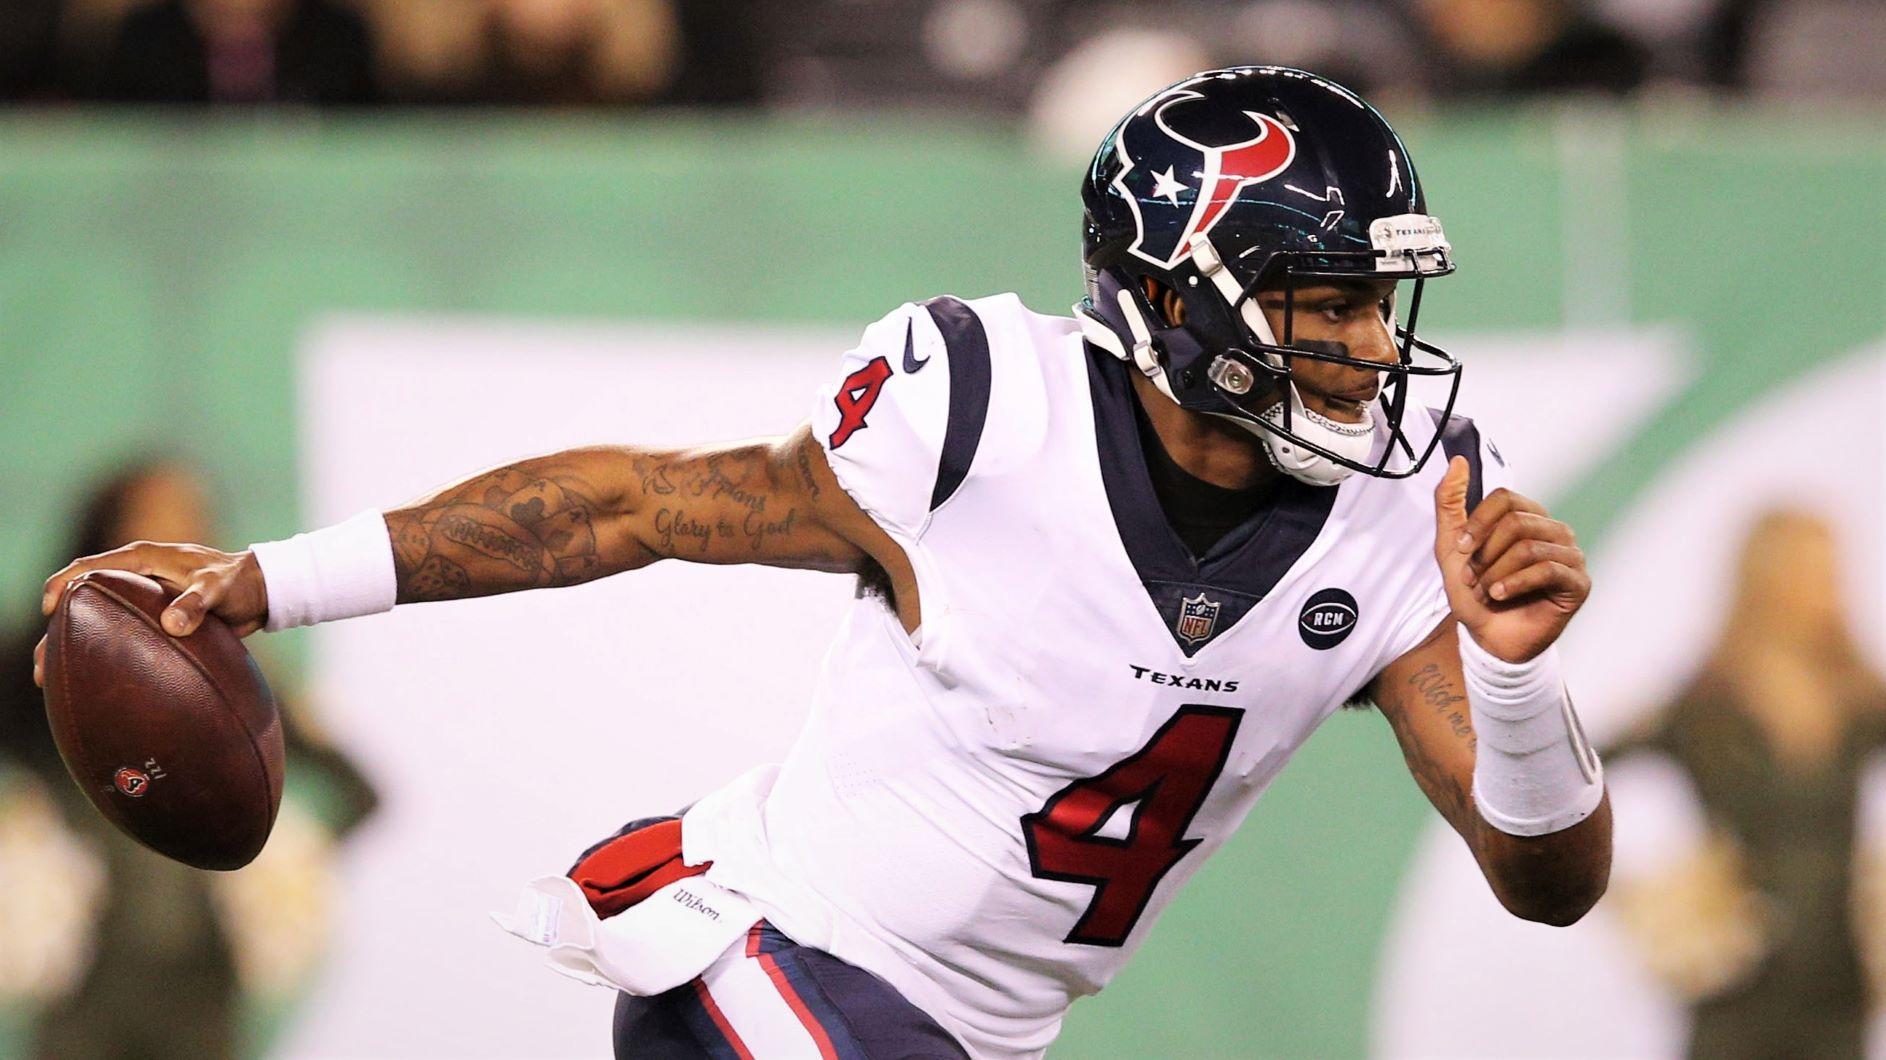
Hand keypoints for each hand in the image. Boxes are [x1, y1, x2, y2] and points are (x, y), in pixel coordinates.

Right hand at [34, 543, 268, 686]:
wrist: (261, 591)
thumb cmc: (239, 582)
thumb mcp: (219, 589)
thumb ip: (197, 603)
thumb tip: (173, 625)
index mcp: (145, 559)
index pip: (90, 566)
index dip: (64, 584)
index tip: (49, 609)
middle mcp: (138, 575)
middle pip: (84, 598)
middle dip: (57, 629)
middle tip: (42, 664)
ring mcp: (144, 596)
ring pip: (97, 618)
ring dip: (75, 645)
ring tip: (53, 680)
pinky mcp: (154, 615)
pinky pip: (121, 632)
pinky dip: (105, 652)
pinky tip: (96, 680)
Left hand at [1432, 457, 1588, 662]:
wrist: (1489, 639)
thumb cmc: (1475, 592)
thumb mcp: (1451, 547)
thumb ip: (1450, 503)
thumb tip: (1456, 461)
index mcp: (1528, 517)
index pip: (1505, 498)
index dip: (1477, 524)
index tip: (1461, 550)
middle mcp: (1554, 530)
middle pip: (1516, 522)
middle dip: (1485, 554)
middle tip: (1474, 578)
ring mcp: (1570, 556)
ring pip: (1528, 547)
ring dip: (1496, 573)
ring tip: (1487, 591)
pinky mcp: (1578, 583)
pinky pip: (1547, 570)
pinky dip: (1515, 584)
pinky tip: (1500, 596)